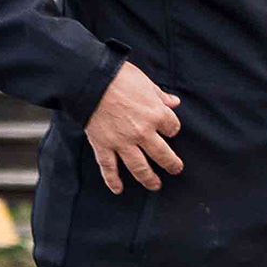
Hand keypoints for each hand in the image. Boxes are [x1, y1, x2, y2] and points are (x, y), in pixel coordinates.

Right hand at [84, 61, 182, 193]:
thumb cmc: (119, 77)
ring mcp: (123, 142)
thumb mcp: (146, 83)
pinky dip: (113, 181)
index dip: (172, 129)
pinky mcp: (103, 146)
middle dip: (171, 164)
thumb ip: (160, 96)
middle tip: (175, 169)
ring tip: (155, 185)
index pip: (173, 128)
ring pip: (140, 168)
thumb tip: (174, 102)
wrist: (91, 80)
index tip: (169, 129)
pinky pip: (109, 168)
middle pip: (162, 155)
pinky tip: (118, 190)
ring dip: (149, 179)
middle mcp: (143, 133)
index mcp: (156, 115)